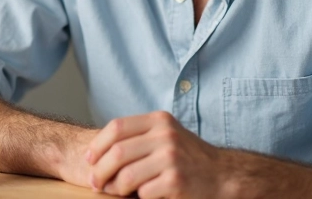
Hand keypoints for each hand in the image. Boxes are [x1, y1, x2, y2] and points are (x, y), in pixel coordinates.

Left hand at [86, 111, 222, 197]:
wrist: (223, 175)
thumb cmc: (188, 158)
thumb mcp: (167, 135)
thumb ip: (139, 136)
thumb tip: (97, 150)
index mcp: (160, 121)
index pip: (117, 127)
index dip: (97, 144)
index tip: (89, 159)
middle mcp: (165, 135)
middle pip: (117, 152)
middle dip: (100, 171)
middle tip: (95, 182)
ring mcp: (171, 158)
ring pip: (126, 176)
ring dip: (115, 188)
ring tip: (114, 191)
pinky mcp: (176, 181)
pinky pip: (143, 193)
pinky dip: (137, 198)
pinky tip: (141, 196)